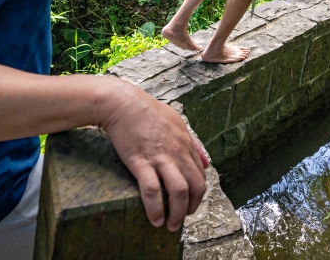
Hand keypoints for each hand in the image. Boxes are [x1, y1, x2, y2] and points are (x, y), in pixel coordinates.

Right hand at [100, 79, 208, 231]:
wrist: (123, 103)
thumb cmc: (148, 112)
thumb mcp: (178, 122)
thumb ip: (193, 143)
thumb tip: (207, 162)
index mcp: (186, 144)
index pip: (201, 175)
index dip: (198, 194)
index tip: (190, 204)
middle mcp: (178, 152)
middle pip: (196, 186)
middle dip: (192, 207)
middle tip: (183, 218)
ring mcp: (160, 157)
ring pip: (179, 191)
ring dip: (178, 213)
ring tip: (170, 225)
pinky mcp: (141, 162)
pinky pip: (152, 190)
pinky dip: (155, 208)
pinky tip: (154, 218)